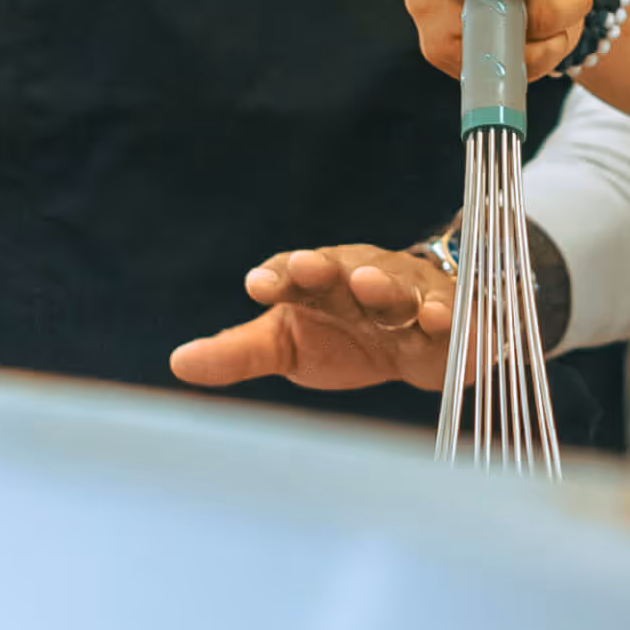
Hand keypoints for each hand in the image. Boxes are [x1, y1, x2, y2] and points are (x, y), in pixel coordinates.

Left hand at [168, 245, 457, 392]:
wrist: (419, 340)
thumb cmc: (344, 333)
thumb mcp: (287, 343)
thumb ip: (238, 351)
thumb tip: (177, 362)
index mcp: (319, 281)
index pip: (295, 271)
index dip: (279, 275)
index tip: (258, 286)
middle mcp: (364, 277)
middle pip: (346, 268)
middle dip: (328, 268)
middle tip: (309, 268)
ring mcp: (411, 294)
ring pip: (398, 286)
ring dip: (384, 285)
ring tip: (369, 286)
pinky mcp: (452, 318)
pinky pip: (450, 313)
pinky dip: (445, 314)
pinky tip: (436, 319)